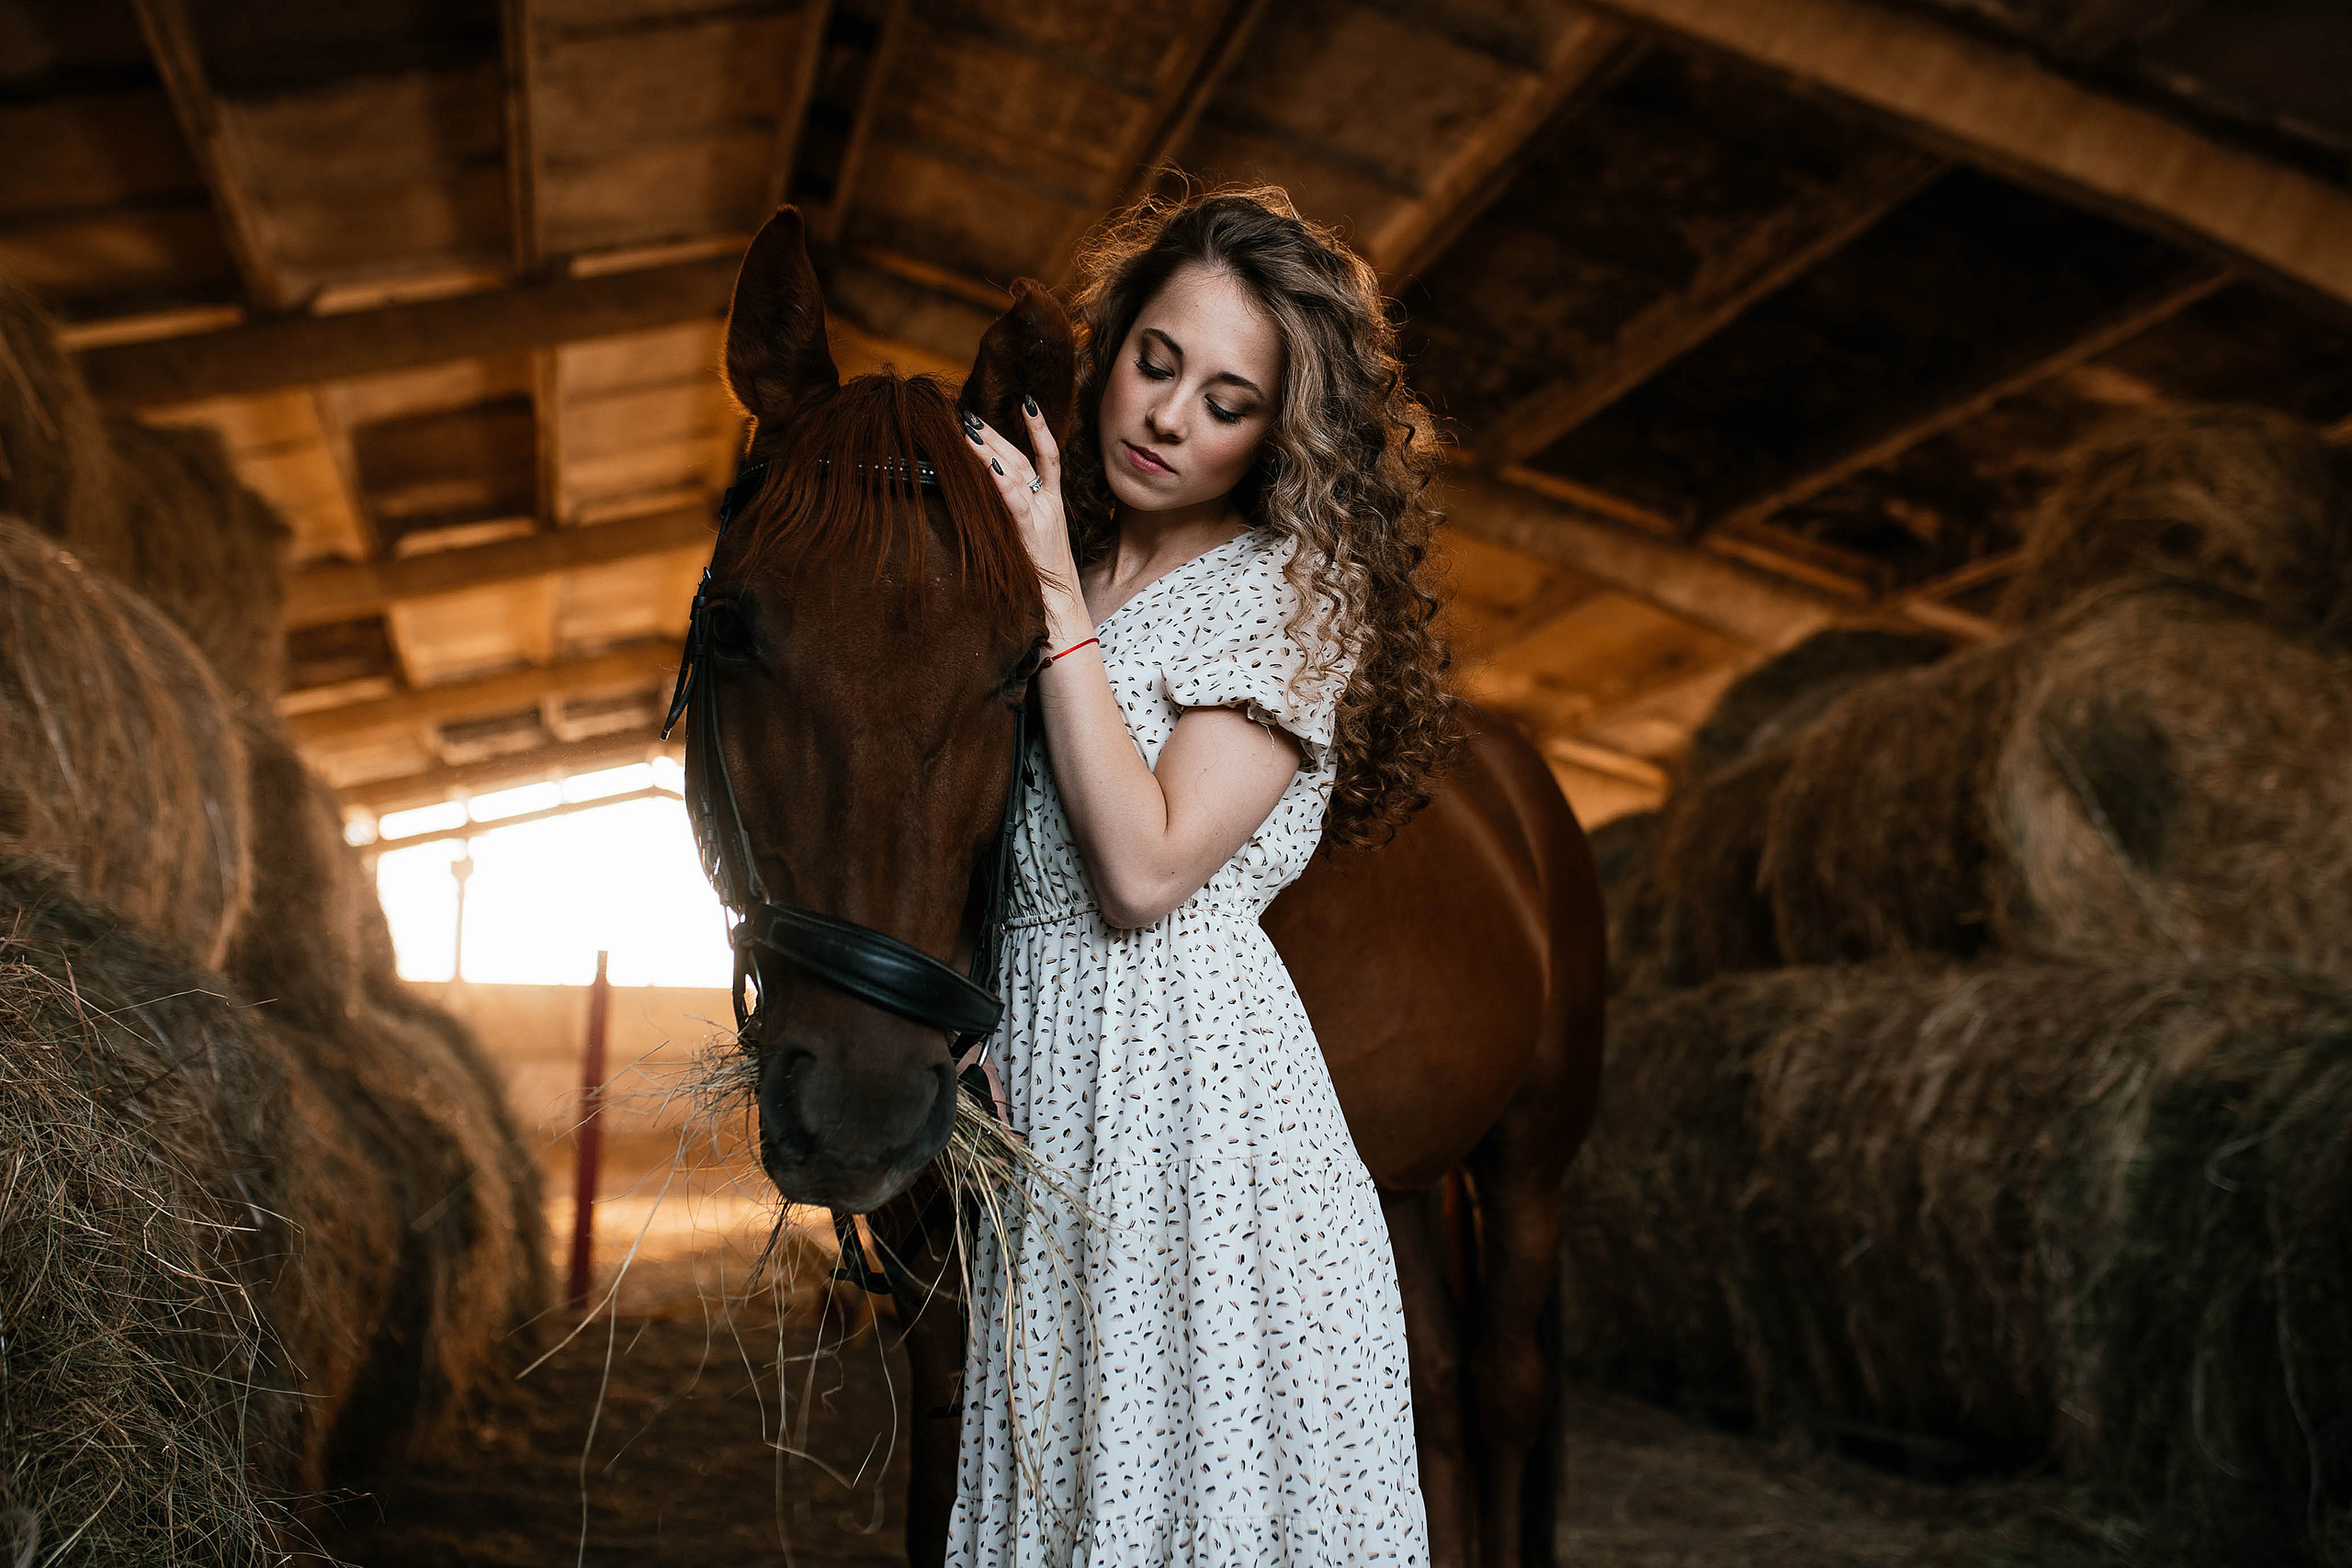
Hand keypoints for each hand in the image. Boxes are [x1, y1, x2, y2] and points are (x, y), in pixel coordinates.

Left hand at [962, 400, 1080, 606]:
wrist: (1062, 611)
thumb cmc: (1043, 581)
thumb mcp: (1033, 542)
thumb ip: (1018, 520)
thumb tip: (992, 506)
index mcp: (1051, 506)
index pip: (1047, 457)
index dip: (1038, 429)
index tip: (1025, 403)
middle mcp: (1049, 506)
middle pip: (1023, 459)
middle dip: (995, 434)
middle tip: (968, 415)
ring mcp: (1042, 518)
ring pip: (1017, 473)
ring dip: (990, 448)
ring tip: (967, 430)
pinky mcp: (1031, 535)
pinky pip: (1014, 502)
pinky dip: (1000, 481)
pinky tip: (985, 463)